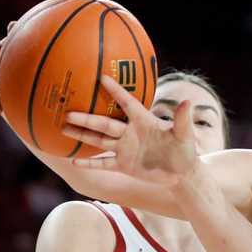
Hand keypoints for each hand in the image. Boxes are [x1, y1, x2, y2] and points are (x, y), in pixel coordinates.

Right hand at [62, 75, 201, 185]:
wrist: (182, 174)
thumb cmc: (185, 151)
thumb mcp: (185, 135)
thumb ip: (183, 120)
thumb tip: (188, 102)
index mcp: (144, 121)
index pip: (127, 103)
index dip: (116, 91)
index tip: (101, 77)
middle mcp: (130, 133)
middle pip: (105, 123)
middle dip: (87, 118)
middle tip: (69, 110)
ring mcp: (125, 149)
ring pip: (99, 140)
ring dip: (82, 135)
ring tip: (63, 127)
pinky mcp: (124, 165)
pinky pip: (103, 163)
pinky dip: (89, 163)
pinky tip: (73, 161)